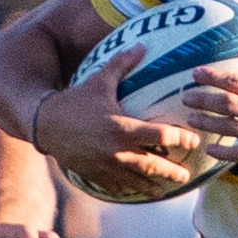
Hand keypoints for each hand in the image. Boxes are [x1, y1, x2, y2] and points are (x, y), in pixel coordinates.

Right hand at [30, 46, 202, 193]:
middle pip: (155, 165)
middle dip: (173, 172)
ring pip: (137, 182)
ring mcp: (106, 166)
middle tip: (185, 176)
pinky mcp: (95, 175)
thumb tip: (141, 45)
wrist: (45, 124)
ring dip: (153, 187)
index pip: (162, 135)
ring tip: (164, 191)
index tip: (193, 140)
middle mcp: (118, 150)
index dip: (182, 138)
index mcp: (123, 127)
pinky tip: (135, 192)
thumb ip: (121, 65)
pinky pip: (116, 188)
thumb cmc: (75, 100)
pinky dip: (128, 190)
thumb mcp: (99, 81)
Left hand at [181, 59, 237, 176]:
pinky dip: (219, 150)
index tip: (195, 73)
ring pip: (226, 127)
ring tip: (191, 118)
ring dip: (205, 122)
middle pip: (225, 103)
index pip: (236, 81)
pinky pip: (234, 153)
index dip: (213, 76)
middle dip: (202, 99)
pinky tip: (208, 147)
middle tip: (186, 96)